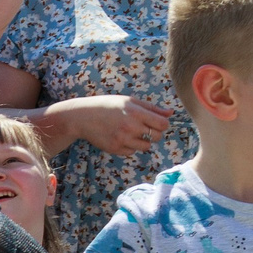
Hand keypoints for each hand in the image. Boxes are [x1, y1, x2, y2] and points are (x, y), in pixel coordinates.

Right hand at [47, 94, 174, 157]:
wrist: (82, 117)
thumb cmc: (107, 106)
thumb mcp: (129, 101)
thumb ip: (151, 108)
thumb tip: (171, 113)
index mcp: (136, 112)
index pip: (163, 124)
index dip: (162, 124)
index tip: (155, 122)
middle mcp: (130, 127)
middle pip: (157, 137)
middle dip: (153, 133)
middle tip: (143, 128)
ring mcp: (122, 139)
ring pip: (146, 147)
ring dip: (142, 141)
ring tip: (131, 133)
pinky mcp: (115, 149)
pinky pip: (132, 152)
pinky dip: (130, 146)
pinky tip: (121, 138)